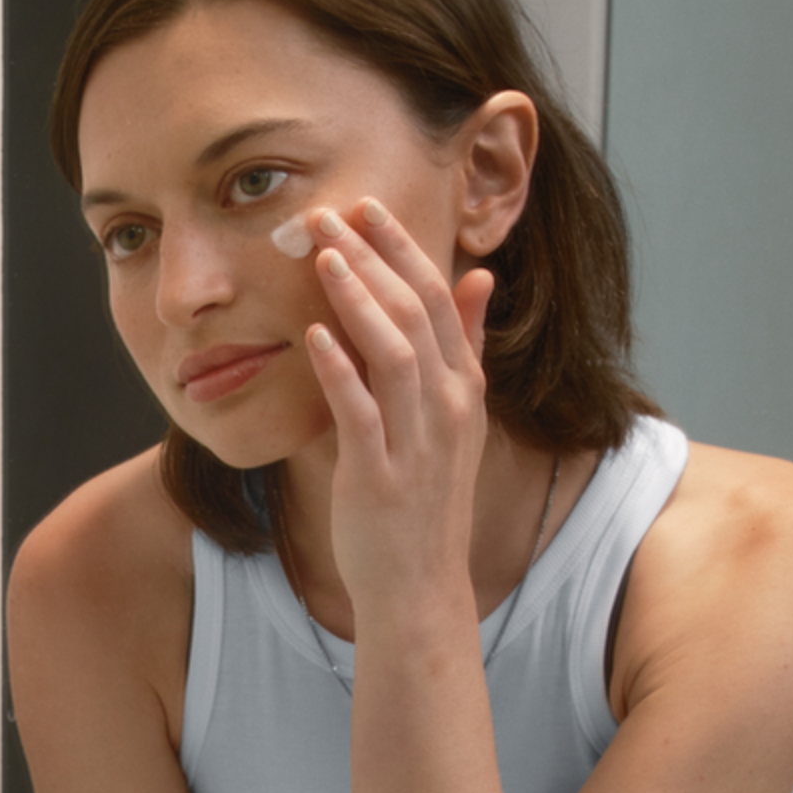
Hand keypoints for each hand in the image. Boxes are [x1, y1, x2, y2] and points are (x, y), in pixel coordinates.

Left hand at [294, 197, 496, 624]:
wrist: (419, 584)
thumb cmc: (425, 497)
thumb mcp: (456, 417)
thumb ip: (467, 345)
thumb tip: (478, 277)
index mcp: (465, 387)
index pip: (442, 298)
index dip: (404, 248)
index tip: (366, 207)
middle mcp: (448, 407)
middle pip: (417, 312)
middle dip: (374, 256)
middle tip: (329, 213)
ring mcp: (416, 441)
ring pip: (396, 352)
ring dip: (359, 298)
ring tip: (324, 256)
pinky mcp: (379, 476)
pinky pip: (361, 412)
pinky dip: (340, 370)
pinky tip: (314, 336)